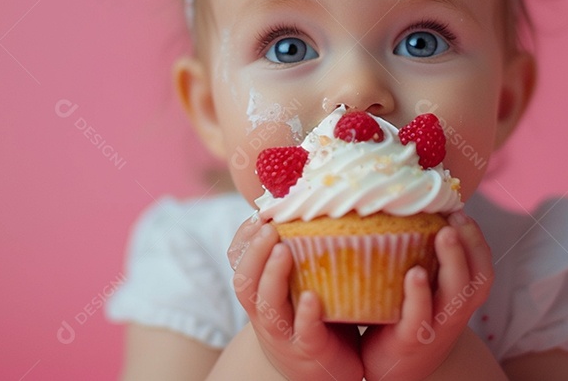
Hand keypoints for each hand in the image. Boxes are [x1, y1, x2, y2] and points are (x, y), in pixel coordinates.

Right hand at [229, 215, 363, 380]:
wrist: (325, 372)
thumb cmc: (316, 319)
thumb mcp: (305, 283)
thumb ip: (307, 252)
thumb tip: (316, 204)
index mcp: (263, 292)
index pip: (241, 262)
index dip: (243, 238)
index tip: (257, 213)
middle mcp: (266, 312)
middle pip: (246, 281)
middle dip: (253, 251)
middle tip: (267, 225)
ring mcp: (284, 333)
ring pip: (266, 306)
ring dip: (271, 276)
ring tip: (282, 251)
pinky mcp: (308, 350)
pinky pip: (303, 332)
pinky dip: (305, 315)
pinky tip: (313, 299)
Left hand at [360, 212, 493, 380]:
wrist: (394, 371)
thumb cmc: (407, 317)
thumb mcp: (423, 288)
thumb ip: (421, 255)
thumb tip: (405, 206)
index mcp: (459, 296)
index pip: (482, 265)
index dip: (478, 239)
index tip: (461, 210)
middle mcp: (454, 311)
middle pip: (477, 277)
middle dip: (471, 243)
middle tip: (456, 216)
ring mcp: (435, 326)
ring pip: (457, 296)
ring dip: (454, 262)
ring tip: (443, 233)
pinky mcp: (410, 339)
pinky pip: (420, 317)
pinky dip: (420, 295)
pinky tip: (414, 274)